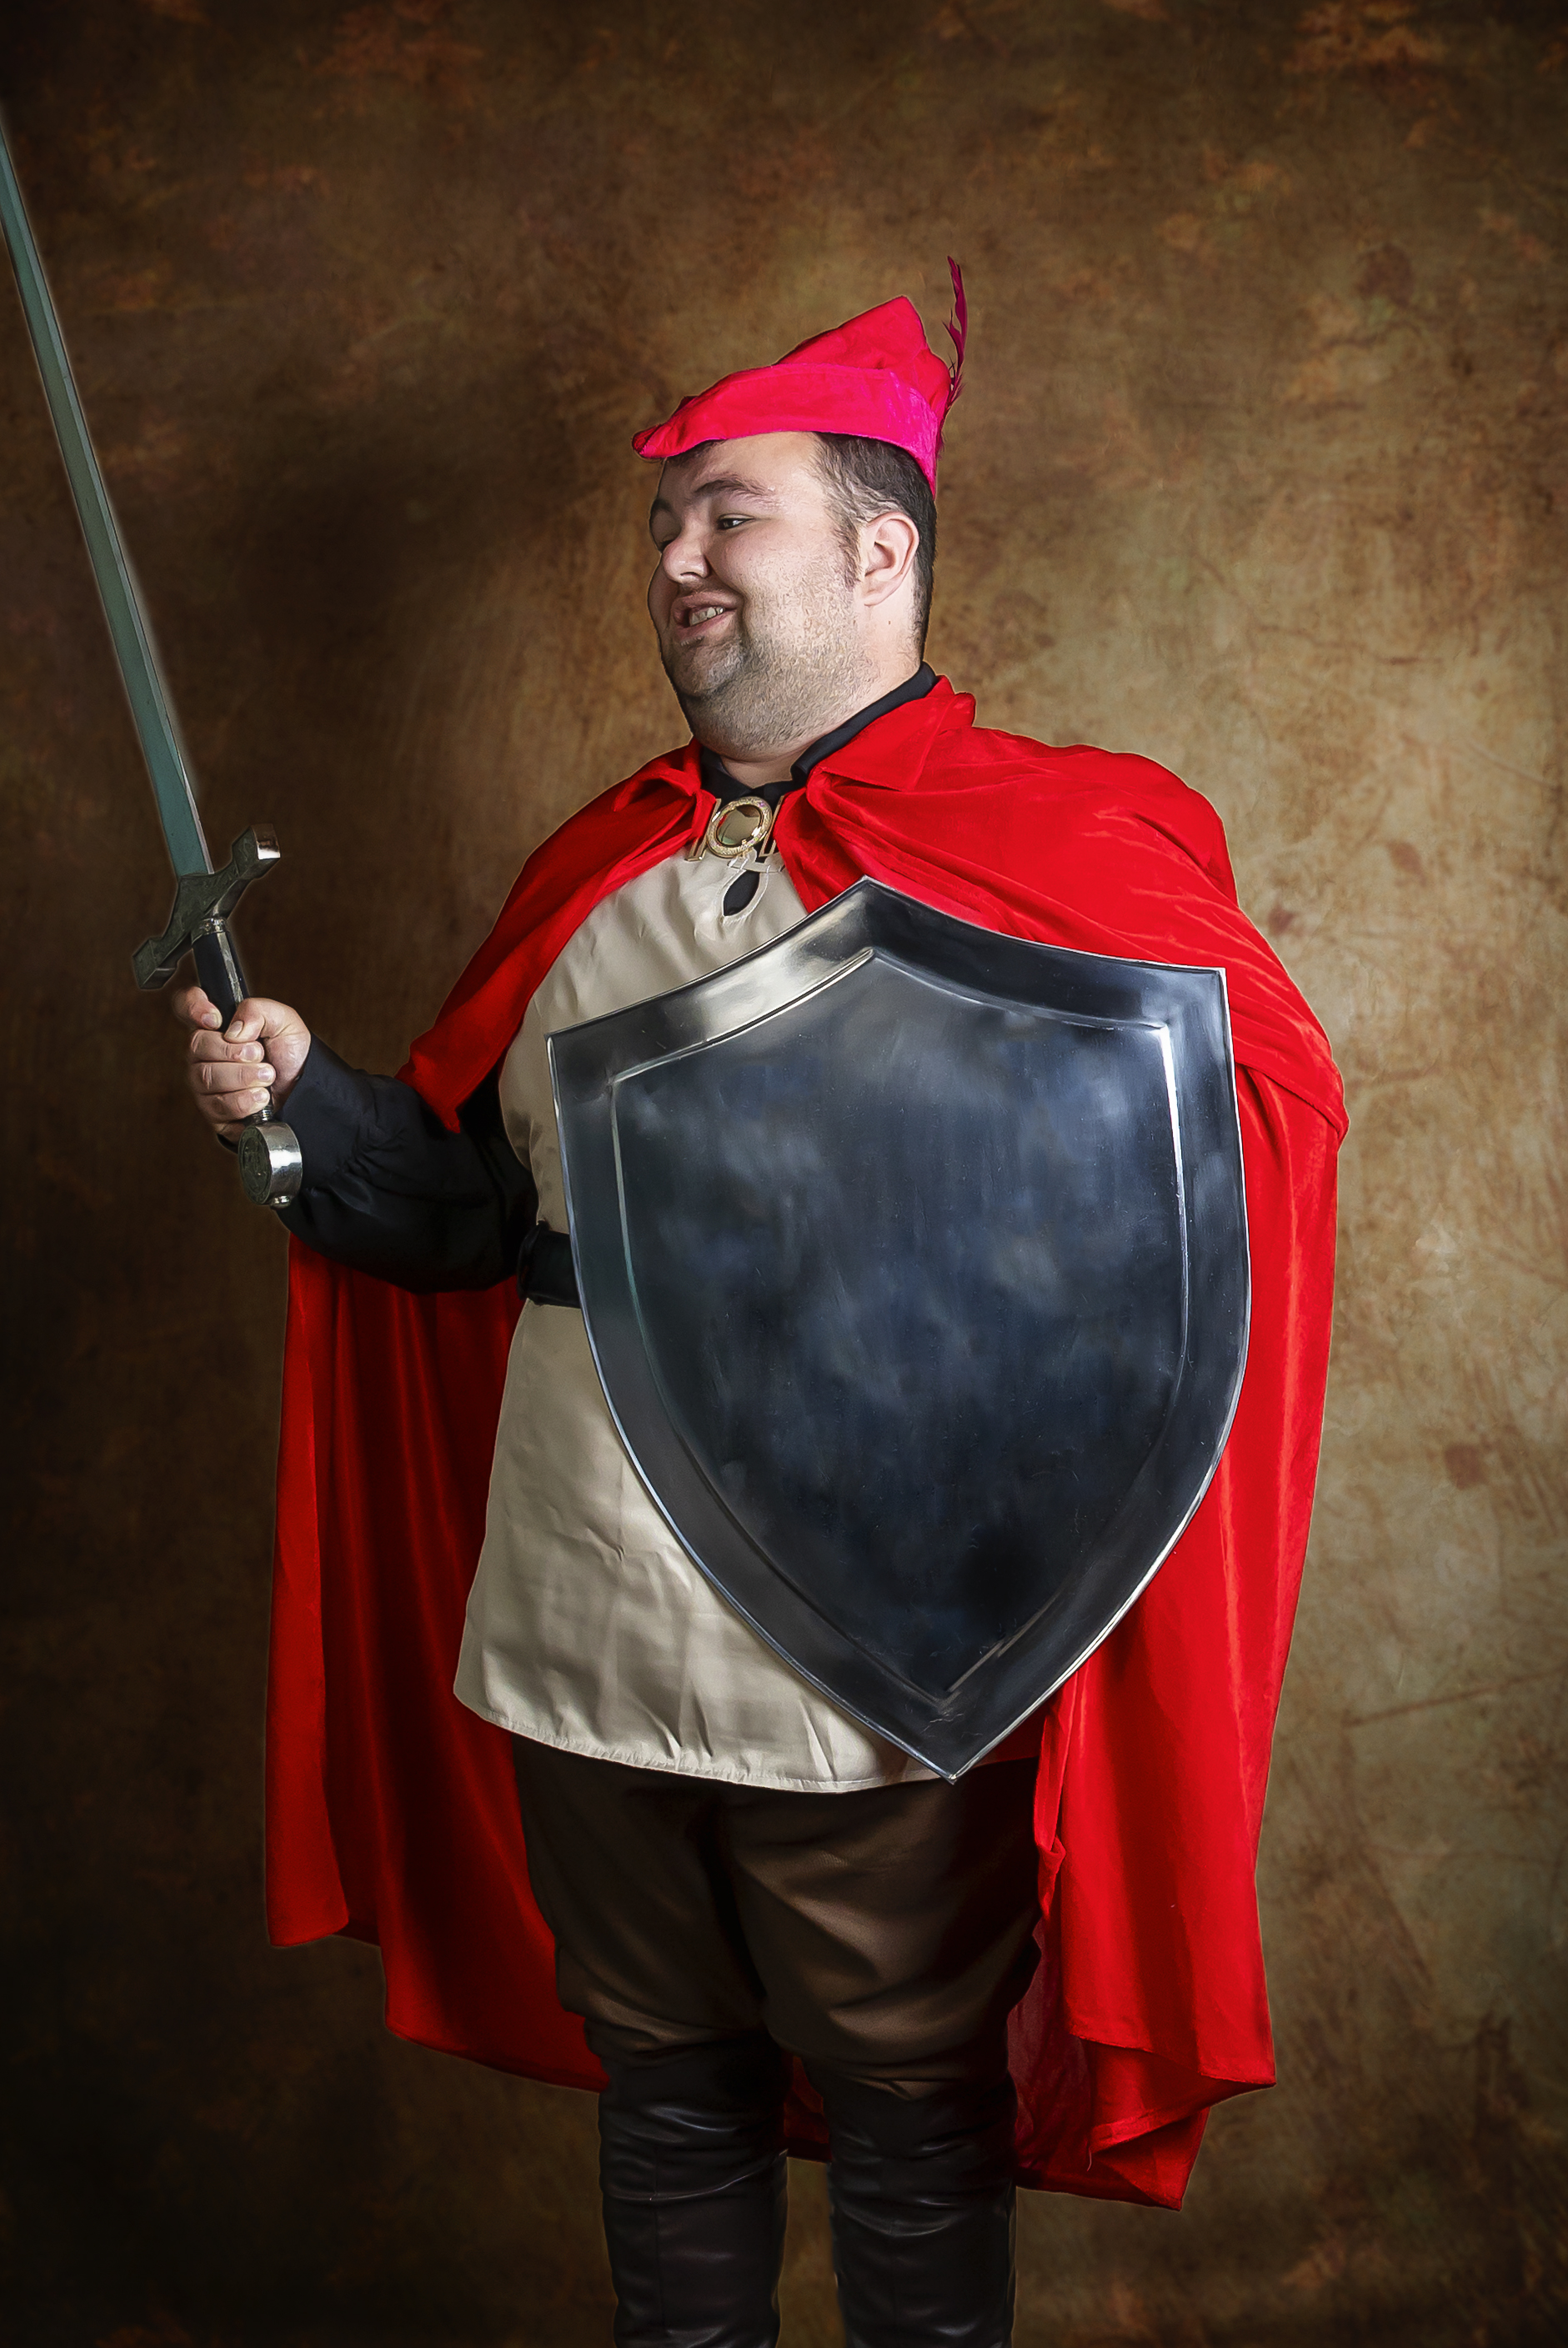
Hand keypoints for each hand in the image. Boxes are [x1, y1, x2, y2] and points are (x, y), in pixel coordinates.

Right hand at [174, 987, 311, 1141]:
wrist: (303, 1089)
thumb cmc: (289, 1053)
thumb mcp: (284, 1022)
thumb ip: (258, 1011)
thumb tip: (233, 1031)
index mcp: (217, 1026)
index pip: (185, 1005)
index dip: (193, 1007)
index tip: (215, 1019)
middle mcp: (203, 1053)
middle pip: (195, 1045)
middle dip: (233, 1052)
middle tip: (260, 1054)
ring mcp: (204, 1083)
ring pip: (205, 1077)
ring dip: (243, 1077)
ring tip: (267, 1076)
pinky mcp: (213, 1110)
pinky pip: (216, 1106)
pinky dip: (244, 1101)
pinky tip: (261, 1098)